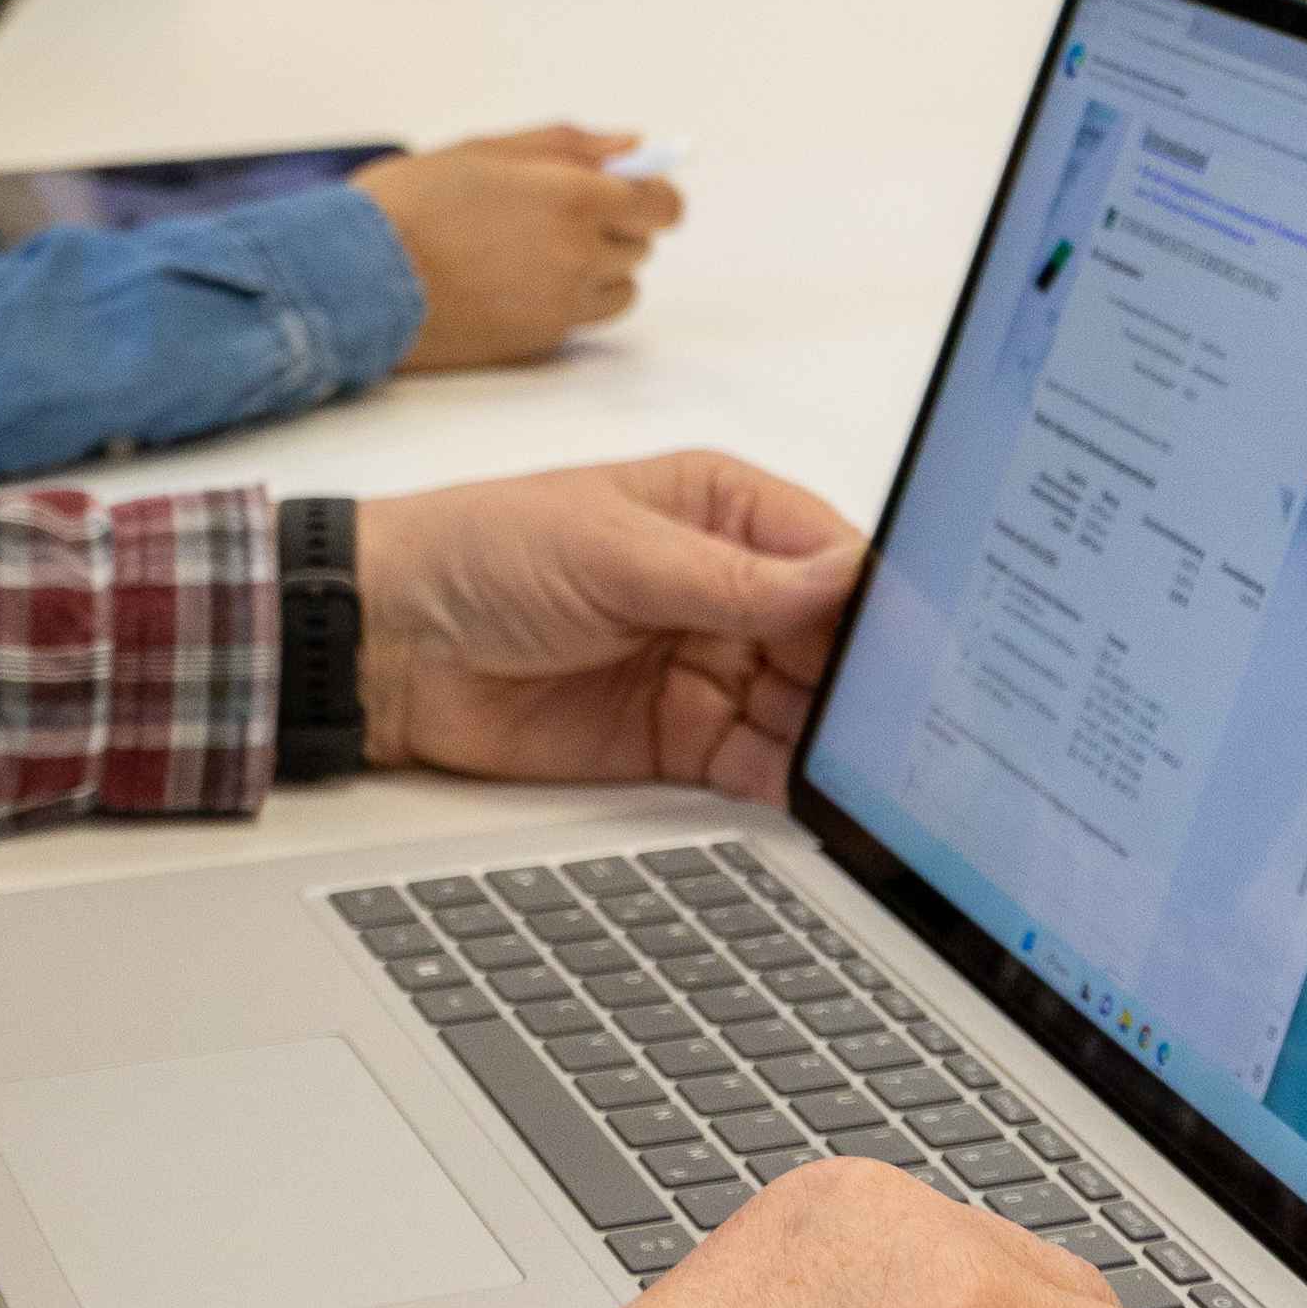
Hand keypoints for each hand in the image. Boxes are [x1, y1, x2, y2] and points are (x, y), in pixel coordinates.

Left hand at [353, 443, 859, 794]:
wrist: (390, 647)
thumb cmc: (483, 553)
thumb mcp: (613, 552)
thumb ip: (729, 578)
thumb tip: (842, 575)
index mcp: (722, 511)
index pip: (828, 554)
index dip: (875, 597)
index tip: (916, 638)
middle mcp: (728, 590)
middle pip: (831, 639)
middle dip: (865, 676)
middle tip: (901, 717)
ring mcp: (708, 668)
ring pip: (806, 708)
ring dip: (837, 735)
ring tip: (873, 765)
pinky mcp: (681, 742)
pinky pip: (759, 765)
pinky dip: (793, 784)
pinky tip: (821, 796)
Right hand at [361, 127, 682, 371]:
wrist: (356, 278)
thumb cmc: (411, 204)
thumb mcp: (486, 151)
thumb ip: (569, 145)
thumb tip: (632, 146)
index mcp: (573, 197)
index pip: (661, 205)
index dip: (652, 195)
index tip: (632, 189)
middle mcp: (580, 255)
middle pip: (641, 245)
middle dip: (614, 225)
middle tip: (557, 213)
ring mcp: (562, 304)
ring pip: (621, 288)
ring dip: (598, 268)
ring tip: (535, 251)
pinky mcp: (539, 342)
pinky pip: (583, 318)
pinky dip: (569, 300)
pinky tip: (516, 281)